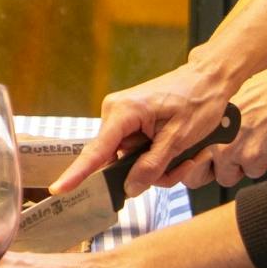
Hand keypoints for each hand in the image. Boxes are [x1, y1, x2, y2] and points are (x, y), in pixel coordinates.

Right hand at [53, 59, 238, 198]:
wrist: (208, 79)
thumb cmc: (197, 100)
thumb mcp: (179, 138)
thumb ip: (153, 165)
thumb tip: (129, 188)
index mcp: (122, 112)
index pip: (96, 150)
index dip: (77, 173)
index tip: (58, 188)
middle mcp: (115, 114)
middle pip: (119, 162)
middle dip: (149, 173)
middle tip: (183, 165)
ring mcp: (123, 119)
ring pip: (131, 161)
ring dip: (159, 167)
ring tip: (189, 156)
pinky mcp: (132, 124)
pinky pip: (138, 153)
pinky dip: (159, 159)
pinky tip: (182, 152)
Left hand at [175, 56, 266, 189]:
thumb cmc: (261, 87)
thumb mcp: (224, 102)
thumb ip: (208, 122)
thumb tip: (200, 138)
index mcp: (202, 124)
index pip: (182, 157)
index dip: (191, 162)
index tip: (198, 161)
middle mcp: (213, 139)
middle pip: (198, 176)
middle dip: (210, 170)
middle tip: (225, 159)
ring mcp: (233, 150)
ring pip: (227, 177)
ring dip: (237, 167)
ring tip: (250, 145)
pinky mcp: (254, 157)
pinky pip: (253, 172)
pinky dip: (260, 163)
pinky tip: (265, 144)